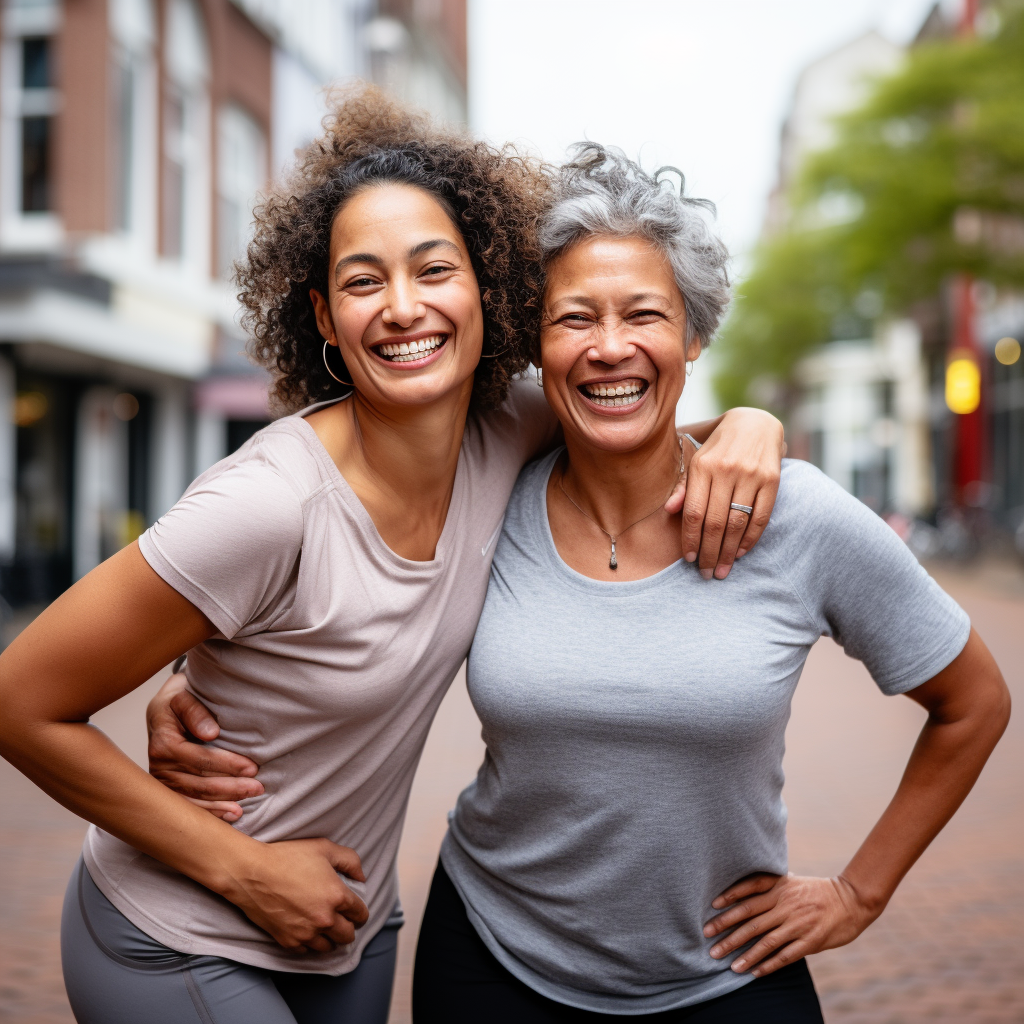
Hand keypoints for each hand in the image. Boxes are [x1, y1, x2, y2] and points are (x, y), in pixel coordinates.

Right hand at [148, 672, 262, 821]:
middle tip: (258, 787)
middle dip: (231, 788)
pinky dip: (209, 813)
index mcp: (163, 743)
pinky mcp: (166, 790)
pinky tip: (228, 816)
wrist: (162, 708)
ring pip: (194, 799)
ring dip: (221, 805)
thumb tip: (211, 733)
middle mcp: (158, 766)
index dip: (228, 765)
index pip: (201, 759)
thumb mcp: (183, 696)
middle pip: (199, 783)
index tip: (253, 768)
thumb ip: (195, 711)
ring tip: (244, 807)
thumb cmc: (178, 700)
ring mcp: (161, 781)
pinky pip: (187, 806)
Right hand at [222, 837, 368, 953]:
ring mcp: (305, 933)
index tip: (355, 911)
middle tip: (342, 920)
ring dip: (330, 938)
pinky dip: (309, 943)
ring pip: (328, 947)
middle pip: (348, 936)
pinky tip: (306, 930)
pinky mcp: (287, 941)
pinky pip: (306, 951)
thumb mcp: (325, 848)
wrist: (252, 872)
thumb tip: (361, 877)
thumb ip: (350, 861)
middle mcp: (324, 919)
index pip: (360, 914)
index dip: (360, 912)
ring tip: (325, 926)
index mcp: (336, 896)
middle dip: (348, 928)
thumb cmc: (288, 856)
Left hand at [667, 408, 784, 579]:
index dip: (690, 539)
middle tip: (706, 573)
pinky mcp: (772, 479)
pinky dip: (750, 538)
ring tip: (722, 570)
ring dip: (728, 552)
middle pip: (715, 522)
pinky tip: (740, 552)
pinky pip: (761, 517)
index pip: (694, 512)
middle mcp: (726, 470)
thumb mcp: (696, 460)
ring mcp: (751, 474)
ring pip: (737, 523)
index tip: (689, 559)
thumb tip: (669, 511)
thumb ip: (684, 486)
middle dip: (709, 553)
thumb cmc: (718, 448)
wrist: (755, 423)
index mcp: (702, 466)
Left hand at [703, 872, 876, 977]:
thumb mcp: (793, 881)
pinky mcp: (810, 941)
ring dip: (745, 954)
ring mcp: (798, 923)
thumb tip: (744, 890)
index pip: (750, 889)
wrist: (851, 900)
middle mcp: (786, 903)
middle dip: (727, 930)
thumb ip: (771, 886)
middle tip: (708, 939)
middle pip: (751, 917)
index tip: (712, 906)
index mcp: (780, 886)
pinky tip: (754, 972)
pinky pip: (785, 955)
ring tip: (728, 965)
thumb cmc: (817, 891)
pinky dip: (768, 965)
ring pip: (765, 940)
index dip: (730, 897)